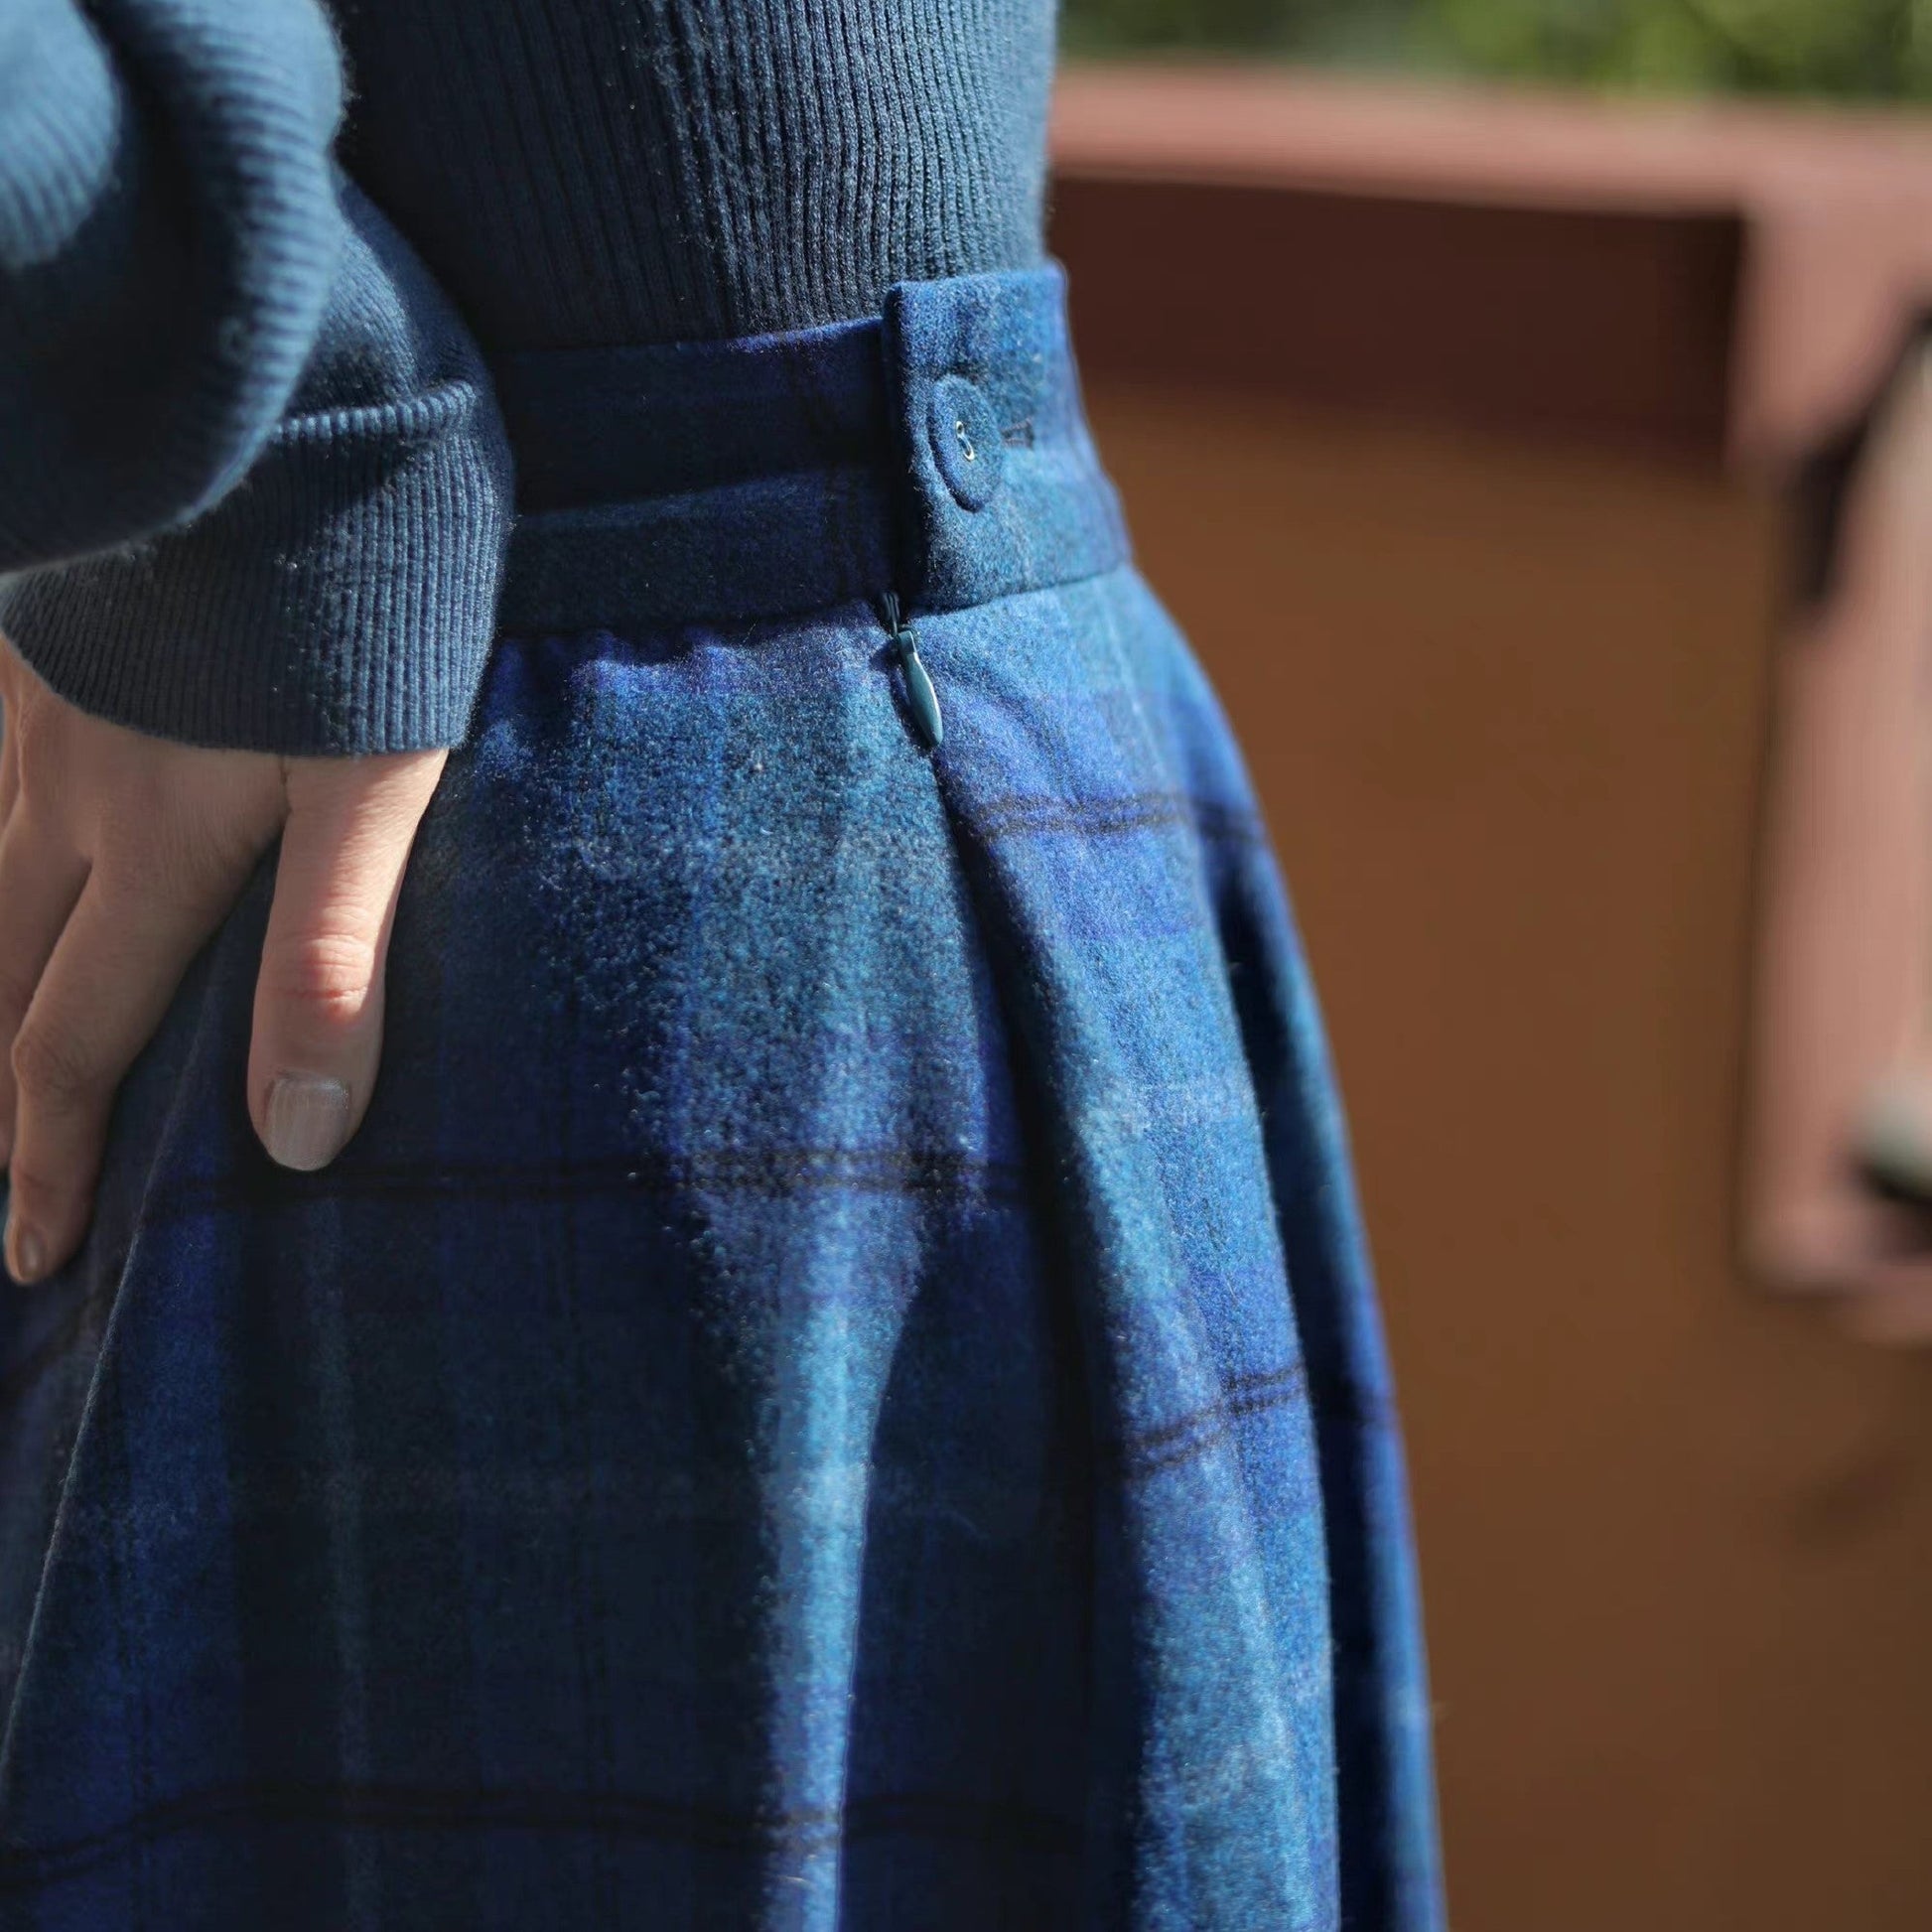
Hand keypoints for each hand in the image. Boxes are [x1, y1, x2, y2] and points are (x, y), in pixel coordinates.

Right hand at [0, 636, 444, 1283]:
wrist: (280, 396)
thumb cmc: (357, 596)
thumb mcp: (377, 783)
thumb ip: (331, 955)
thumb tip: (299, 1140)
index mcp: (156, 845)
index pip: (78, 1043)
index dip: (48, 1163)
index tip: (35, 1260)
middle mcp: (67, 791)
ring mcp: (32, 702)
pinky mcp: (33, 625)